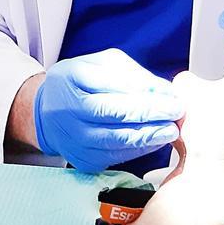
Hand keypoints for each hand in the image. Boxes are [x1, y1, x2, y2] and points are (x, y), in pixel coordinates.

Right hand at [33, 49, 182, 172]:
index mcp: (72, 78)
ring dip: (149, 136)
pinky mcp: (82, 159)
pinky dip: (139, 150)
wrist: (47, 113)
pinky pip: (116, 157)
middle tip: (177, 113)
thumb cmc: (78, 84)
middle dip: (151, 115)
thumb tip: (163, 90)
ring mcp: (74, 138)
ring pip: (117, 140)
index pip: (112, 86)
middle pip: (114, 115)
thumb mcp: (101, 65)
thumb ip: (131, 75)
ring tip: (171, 130)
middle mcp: (68, 110)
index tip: (172, 97)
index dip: (145, 94)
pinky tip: (154, 141)